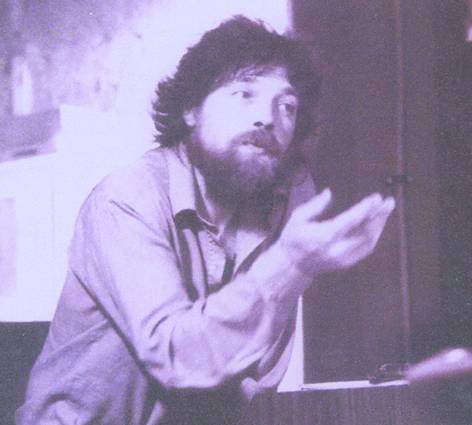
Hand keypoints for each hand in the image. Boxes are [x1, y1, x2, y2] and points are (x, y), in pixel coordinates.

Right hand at [278, 188, 394, 276]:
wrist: (292, 266)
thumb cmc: (293, 239)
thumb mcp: (297, 218)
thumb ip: (314, 205)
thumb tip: (329, 193)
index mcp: (324, 237)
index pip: (350, 221)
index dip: (365, 209)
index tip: (375, 198)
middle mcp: (336, 250)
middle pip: (365, 233)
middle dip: (379, 216)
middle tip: (389, 201)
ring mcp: (343, 259)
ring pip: (369, 241)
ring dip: (379, 225)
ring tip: (385, 210)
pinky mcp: (347, 263)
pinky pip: (366, 248)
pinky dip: (374, 234)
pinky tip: (377, 223)